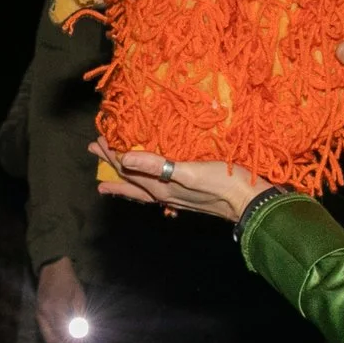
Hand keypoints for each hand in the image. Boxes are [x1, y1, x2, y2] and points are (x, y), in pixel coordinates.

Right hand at [36, 257, 87, 342]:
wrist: (52, 268)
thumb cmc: (69, 281)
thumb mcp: (79, 298)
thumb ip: (80, 318)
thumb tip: (82, 336)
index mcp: (57, 307)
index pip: (65, 333)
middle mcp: (45, 313)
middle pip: (55, 339)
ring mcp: (39, 313)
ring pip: (48, 337)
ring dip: (60, 342)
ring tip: (72, 341)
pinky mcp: (37, 312)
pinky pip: (45, 330)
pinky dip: (55, 335)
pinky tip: (64, 333)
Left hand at [92, 140, 266, 220]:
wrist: (249, 202)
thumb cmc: (222, 183)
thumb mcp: (189, 172)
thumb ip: (156, 166)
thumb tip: (124, 159)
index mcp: (160, 186)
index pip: (129, 168)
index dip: (112, 154)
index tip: (97, 140)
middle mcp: (163, 193)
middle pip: (130, 178)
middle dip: (111, 165)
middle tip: (94, 151)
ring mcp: (174, 197)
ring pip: (140, 188)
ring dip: (124, 179)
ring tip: (109, 181)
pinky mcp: (186, 196)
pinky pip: (156, 190)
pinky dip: (145, 185)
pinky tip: (150, 187)